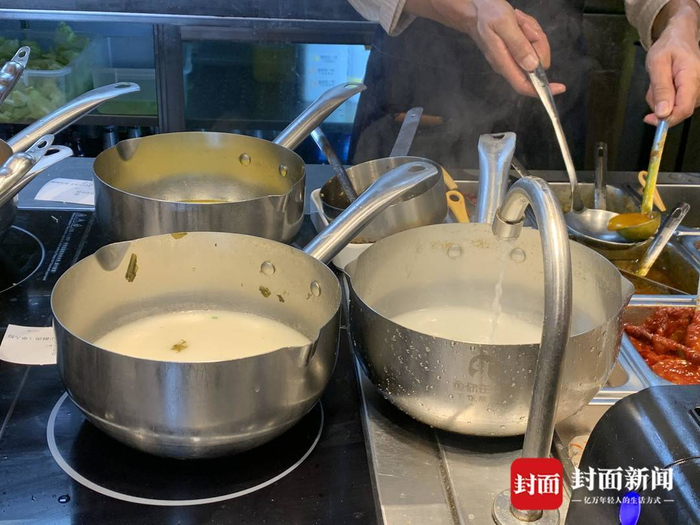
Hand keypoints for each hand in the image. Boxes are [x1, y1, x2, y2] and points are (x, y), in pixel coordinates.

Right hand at [405, 0, 564, 96]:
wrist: (475, 9)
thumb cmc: (488, 14)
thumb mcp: (505, 24)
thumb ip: (518, 45)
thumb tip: (532, 67)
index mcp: (504, 62)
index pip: (523, 85)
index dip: (541, 89)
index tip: (560, 87)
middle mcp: (508, 65)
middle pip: (536, 64)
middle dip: (537, 42)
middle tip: (524, 25)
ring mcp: (512, 58)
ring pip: (536, 51)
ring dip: (533, 33)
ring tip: (519, 21)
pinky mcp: (514, 50)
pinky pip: (531, 44)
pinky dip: (530, 31)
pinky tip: (519, 22)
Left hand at [645, 4, 699, 125]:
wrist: (680, 37)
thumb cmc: (668, 47)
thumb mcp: (657, 64)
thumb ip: (660, 89)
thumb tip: (663, 113)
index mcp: (692, 78)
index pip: (684, 109)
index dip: (667, 119)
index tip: (649, 118)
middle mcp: (699, 86)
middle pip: (678, 111)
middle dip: (660, 105)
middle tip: (652, 87)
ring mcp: (697, 90)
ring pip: (674, 108)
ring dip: (660, 100)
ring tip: (658, 81)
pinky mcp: (693, 92)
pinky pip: (675, 103)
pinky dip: (664, 97)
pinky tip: (663, 84)